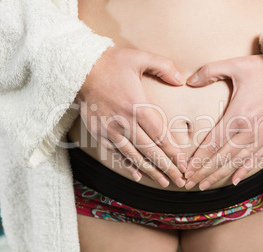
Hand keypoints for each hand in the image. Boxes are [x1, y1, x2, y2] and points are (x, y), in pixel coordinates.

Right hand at [74, 46, 187, 187]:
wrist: (79, 68)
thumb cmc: (111, 62)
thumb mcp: (139, 57)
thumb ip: (163, 66)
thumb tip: (181, 79)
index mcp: (137, 106)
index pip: (160, 135)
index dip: (173, 152)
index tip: (184, 164)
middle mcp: (124, 122)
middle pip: (150, 150)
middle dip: (167, 167)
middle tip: (180, 180)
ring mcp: (110, 130)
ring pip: (134, 156)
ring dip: (150, 171)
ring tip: (164, 182)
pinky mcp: (99, 133)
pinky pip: (115, 153)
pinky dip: (127, 165)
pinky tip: (137, 175)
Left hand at [184, 54, 262, 189]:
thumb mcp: (237, 65)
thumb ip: (210, 71)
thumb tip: (188, 81)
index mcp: (238, 115)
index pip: (213, 143)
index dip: (198, 159)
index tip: (187, 171)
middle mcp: (250, 131)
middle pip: (222, 157)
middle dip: (204, 172)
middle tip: (189, 184)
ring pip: (237, 162)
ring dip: (219, 175)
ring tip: (204, 185)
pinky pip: (256, 159)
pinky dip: (244, 171)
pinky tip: (233, 180)